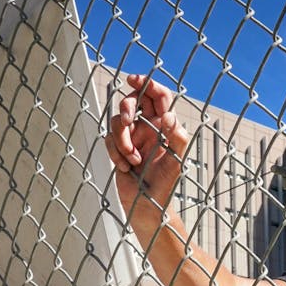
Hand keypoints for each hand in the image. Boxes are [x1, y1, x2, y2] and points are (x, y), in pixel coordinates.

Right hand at [104, 74, 189, 238]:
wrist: (147, 206)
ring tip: (133, 160)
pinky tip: (127, 168)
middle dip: (126, 107)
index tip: (134, 80)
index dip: (147, 84)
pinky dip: (116, 153)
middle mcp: (148, 127)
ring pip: (117, 121)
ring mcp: (132, 137)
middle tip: (127, 120)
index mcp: (164, 126)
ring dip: (122, 141)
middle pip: (133, 100)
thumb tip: (170, 116)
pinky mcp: (118, 148)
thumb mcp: (176, 161)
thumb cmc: (165, 185)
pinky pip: (109, 139)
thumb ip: (177, 137)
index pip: (158, 97)